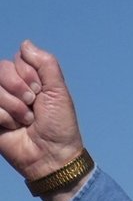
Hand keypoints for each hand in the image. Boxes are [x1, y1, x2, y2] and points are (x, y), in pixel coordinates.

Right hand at [0, 41, 86, 196]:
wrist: (52, 156)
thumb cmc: (59, 126)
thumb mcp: (58, 92)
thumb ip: (45, 64)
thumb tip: (25, 44)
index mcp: (28, 79)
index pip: (17, 60)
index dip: (30, 76)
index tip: (41, 93)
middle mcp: (11, 88)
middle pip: (2, 69)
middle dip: (20, 90)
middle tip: (33, 107)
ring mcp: (0, 102)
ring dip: (14, 107)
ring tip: (26, 121)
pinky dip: (5, 118)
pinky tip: (13, 128)